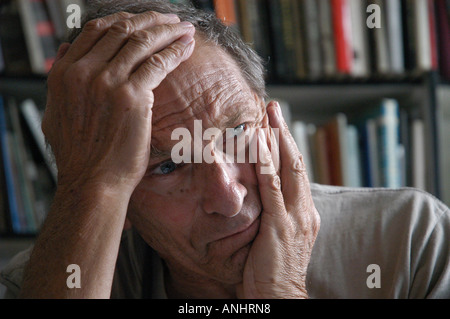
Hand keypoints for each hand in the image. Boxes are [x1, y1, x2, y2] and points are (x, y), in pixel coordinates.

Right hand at [42, 11, 195, 193]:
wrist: (92, 182)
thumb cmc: (80, 154)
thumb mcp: (56, 112)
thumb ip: (61, 77)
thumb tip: (67, 49)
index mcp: (64, 72)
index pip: (95, 30)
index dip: (124, 20)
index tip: (143, 20)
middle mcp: (83, 72)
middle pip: (121, 29)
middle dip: (150, 20)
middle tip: (169, 19)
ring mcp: (107, 82)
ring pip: (142, 42)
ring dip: (167, 31)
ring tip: (183, 28)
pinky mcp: (131, 96)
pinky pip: (158, 63)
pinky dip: (174, 51)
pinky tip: (187, 47)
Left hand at [238, 101, 320, 297]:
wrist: (281, 296)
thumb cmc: (275, 270)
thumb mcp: (280, 237)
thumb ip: (276, 213)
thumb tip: (264, 196)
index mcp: (305, 213)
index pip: (297, 172)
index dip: (288, 147)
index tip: (277, 126)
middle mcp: (305, 210)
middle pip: (296, 162)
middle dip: (285, 133)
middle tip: (274, 108)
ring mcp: (295, 217)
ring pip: (288, 168)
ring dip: (277, 139)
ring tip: (269, 115)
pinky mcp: (280, 225)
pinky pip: (272, 188)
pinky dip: (267, 162)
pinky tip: (260, 143)